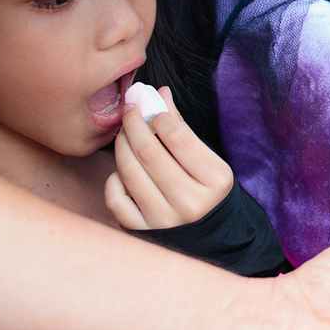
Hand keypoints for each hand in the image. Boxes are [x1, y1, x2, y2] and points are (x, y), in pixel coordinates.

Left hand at [105, 87, 235, 229]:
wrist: (212, 235)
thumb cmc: (207, 189)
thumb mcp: (207, 160)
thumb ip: (182, 128)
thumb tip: (158, 94)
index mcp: (214, 181)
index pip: (177, 137)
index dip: (158, 113)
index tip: (150, 103)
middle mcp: (190, 203)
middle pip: (148, 152)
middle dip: (134, 123)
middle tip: (129, 108)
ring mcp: (164, 219)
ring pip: (129, 172)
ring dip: (122, 145)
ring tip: (125, 133)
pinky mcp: (142, 231)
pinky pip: (116, 198)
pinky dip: (114, 179)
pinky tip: (124, 171)